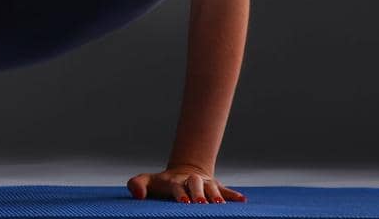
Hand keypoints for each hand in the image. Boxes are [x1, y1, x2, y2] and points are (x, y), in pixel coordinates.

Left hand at [127, 164, 245, 203]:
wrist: (182, 173)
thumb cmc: (161, 184)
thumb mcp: (146, 181)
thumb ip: (136, 185)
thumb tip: (138, 196)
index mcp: (174, 180)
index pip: (177, 186)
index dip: (180, 194)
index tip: (184, 203)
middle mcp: (190, 180)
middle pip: (195, 183)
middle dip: (199, 193)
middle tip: (201, 204)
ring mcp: (204, 182)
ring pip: (211, 187)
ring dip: (216, 195)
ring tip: (219, 205)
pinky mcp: (215, 185)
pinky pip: (225, 189)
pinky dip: (233, 195)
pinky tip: (242, 201)